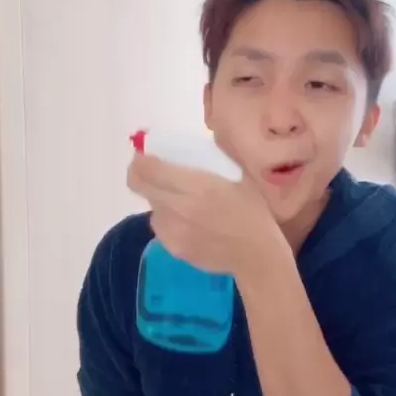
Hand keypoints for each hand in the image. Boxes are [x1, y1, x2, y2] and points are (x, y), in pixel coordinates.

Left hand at [127, 153, 289, 282]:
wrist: (256, 255)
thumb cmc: (253, 211)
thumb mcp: (240, 176)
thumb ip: (218, 156)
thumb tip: (202, 139)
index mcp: (196, 186)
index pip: (149, 169)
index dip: (141, 159)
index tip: (145, 153)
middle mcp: (178, 208)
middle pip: (139, 186)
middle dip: (139, 174)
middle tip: (150, 170)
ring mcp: (173, 231)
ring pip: (151, 207)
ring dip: (159, 198)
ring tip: (179, 200)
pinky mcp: (173, 249)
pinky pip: (161, 227)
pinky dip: (168, 219)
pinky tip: (188, 222)